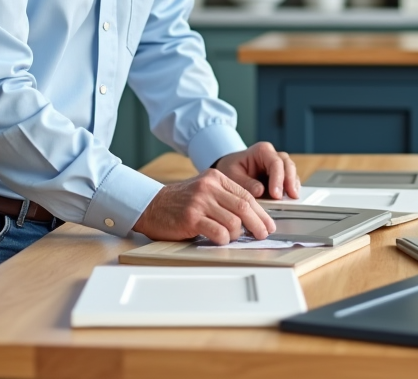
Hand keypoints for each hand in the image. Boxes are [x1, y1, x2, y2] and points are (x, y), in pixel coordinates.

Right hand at [133, 169, 276, 244]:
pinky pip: (217, 231)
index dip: (260, 212)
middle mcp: (208, 187)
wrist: (150, 205)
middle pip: (243, 207)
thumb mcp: (203, 191)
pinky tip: (221, 240)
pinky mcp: (191, 218)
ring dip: (237, 234)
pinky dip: (224, 239)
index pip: (245, 195)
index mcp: (215, 177)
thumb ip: (224, 198)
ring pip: (233, 221)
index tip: (268, 224)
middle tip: (263, 235)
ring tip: (233, 237)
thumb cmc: (179, 202)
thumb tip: (251, 218)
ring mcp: (199, 202)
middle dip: (257, 223)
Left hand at [214, 142, 299, 200]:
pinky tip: (291, 199)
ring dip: (293, 186)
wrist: (228, 171)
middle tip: (290, 196)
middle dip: (289, 181)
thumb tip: (260, 191)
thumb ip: (245, 183)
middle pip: (287, 165)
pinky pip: (289, 181)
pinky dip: (291, 190)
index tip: (276, 194)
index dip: (278, 178)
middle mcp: (273, 156)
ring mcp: (278, 166)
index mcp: (262, 151)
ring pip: (291, 172)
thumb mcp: (232, 175)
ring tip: (293, 199)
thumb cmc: (230, 170)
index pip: (275, 162)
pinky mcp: (280, 177)